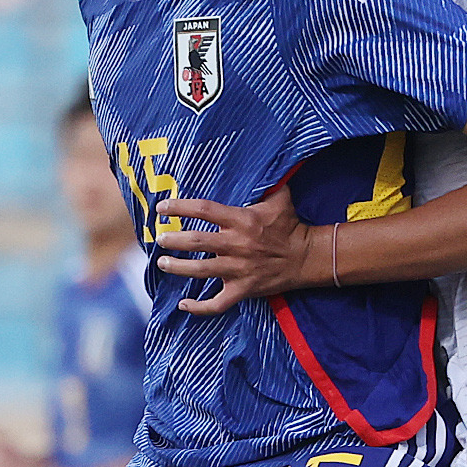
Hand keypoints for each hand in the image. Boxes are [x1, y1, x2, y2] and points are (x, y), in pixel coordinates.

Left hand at [154, 184, 318, 315]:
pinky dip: (199, 308)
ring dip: (178, 268)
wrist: (306, 258)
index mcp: (241, 220)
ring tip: (163, 263)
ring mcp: (238, 270)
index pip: (204, 210)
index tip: (162, 208)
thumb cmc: (289, 226)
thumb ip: (265, 181)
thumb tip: (259, 158)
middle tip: (160, 238)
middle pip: (197, 242)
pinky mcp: (242, 290)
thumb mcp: (279, 198)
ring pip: (201, 271)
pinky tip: (184, 305)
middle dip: (174, 240)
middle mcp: (237, 245)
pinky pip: (217, 304)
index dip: (179, 207)